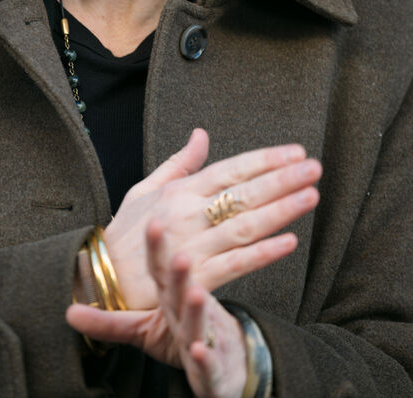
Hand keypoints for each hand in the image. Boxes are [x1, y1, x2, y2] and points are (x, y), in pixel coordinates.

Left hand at [67, 220, 255, 397]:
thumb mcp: (140, 329)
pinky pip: (209, 364)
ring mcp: (203, 337)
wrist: (226, 365)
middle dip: (181, 272)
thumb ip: (107, 322)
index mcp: (170, 297)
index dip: (156, 248)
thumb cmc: (182, 335)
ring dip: (198, 308)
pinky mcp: (213, 369)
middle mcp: (187, 312)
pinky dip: (205, 358)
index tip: (153, 221)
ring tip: (196, 293)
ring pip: (199, 321)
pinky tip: (199, 351)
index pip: (161, 270)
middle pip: (182, 290)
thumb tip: (67, 311)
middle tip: (179, 254)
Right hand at [103, 128, 320, 308]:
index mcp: (179, 191)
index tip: (295, 152)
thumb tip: (202, 134)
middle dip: (282, 179)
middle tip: (314, 168)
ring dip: (281, 210)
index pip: (230, 169)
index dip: (264, 160)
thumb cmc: (126, 234)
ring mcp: (192, 244)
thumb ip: (180, 163)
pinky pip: (235, 264)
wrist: (99, 279)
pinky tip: (290, 242)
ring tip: (311, 196)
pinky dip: (263, 253)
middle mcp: (187, 213)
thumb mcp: (146, 189)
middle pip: (244, 193)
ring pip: (245, 225)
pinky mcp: (194, 277)